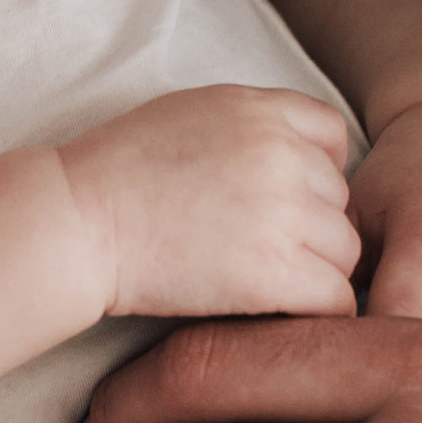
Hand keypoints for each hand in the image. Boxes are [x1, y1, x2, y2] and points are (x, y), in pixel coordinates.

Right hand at [57, 89, 357, 322]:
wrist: (76, 222)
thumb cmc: (114, 172)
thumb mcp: (188, 114)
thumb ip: (249, 126)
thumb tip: (296, 160)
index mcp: (259, 109)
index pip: (333, 135)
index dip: (317, 170)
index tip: (286, 199)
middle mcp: (281, 153)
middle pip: (340, 200)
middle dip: (311, 227)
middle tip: (258, 249)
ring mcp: (283, 211)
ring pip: (345, 252)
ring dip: (314, 271)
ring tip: (259, 281)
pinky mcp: (275, 271)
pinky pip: (337, 299)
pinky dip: (316, 313)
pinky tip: (274, 312)